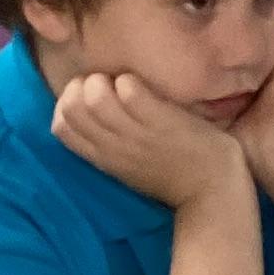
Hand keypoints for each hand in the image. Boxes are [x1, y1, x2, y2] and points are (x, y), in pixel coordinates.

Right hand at [53, 72, 247, 210]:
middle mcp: (113, 147)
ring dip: (106, 80)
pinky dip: (133, 82)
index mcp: (104, 158)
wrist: (214, 194)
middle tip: (109, 85)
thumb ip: (110, 143)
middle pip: (71, 107)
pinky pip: (132, 92)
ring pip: (95, 97)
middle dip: (82, 85)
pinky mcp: (163, 125)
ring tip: (127, 85)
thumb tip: (94, 109)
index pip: (59, 126)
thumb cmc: (176, 175)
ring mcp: (137, 136)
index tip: (90, 97)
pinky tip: (147, 89)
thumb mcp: (131, 164)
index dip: (67, 102)